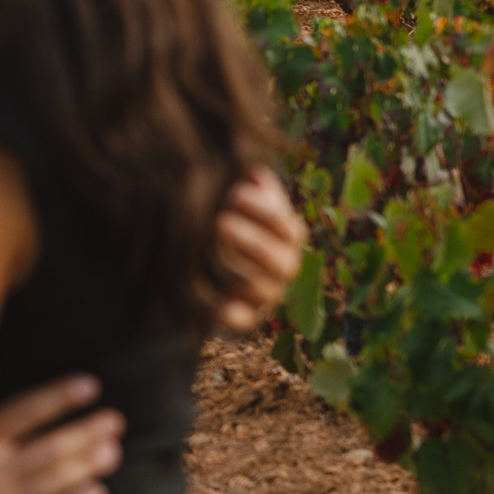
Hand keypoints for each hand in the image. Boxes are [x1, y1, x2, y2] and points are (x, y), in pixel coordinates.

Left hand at [207, 167, 305, 333]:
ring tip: (211, 252)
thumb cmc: (229, 212)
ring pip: (263, 291)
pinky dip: (231, 315)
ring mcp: (265, 294)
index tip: (233, 194)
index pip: (287, 227)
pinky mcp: (243, 316)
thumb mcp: (237, 195)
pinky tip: (216, 305)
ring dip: (239, 272)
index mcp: (288, 237)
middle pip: (281, 263)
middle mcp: (284, 268)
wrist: (205, 253)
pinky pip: (242, 321)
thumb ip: (247, 182)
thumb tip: (253, 173)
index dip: (264, 212)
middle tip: (219, 223)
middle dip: (252, 242)